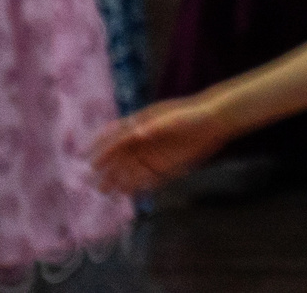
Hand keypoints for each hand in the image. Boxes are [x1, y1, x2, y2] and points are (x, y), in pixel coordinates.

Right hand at [90, 96, 232, 194]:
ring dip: (120, 180)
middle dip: (107, 170)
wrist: (215, 120)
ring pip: (131, 171)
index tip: (90, 160)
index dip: (102, 149)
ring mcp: (155, 155)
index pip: (114, 139)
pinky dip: (139, 185)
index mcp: (139, 126)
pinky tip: (129, 192)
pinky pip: (149, 179)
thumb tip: (136, 134)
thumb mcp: (169, 119)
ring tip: (108, 191)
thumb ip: (152, 128)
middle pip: (120, 159)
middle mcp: (144, 143)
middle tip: (94, 182)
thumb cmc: (190, 115)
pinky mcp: (167, 167)